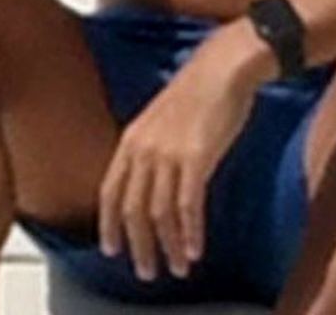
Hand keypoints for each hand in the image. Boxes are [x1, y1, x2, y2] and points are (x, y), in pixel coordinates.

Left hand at [97, 27, 258, 281]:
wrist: (226, 64)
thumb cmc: (202, 85)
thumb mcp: (162, 115)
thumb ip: (151, 145)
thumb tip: (150, 180)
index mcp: (133, 137)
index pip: (110, 192)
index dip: (109, 225)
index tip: (113, 249)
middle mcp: (145, 149)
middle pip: (133, 211)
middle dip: (139, 246)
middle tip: (147, 271)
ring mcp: (169, 153)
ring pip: (160, 215)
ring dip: (168, 247)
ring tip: (177, 266)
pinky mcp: (196, 158)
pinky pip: (188, 208)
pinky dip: (191, 233)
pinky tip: (196, 249)